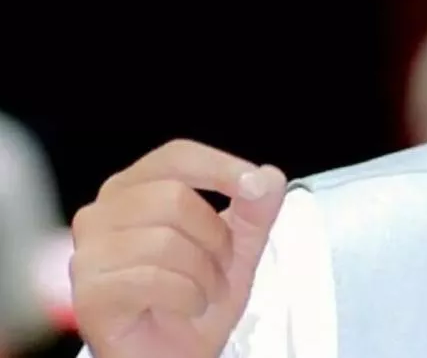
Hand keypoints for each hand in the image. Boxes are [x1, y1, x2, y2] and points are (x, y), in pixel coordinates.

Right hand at [69, 140, 286, 357]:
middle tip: (220, 268)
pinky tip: (186, 308)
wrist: (173, 357)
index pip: (176, 157)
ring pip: (165, 241)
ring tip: (203, 292)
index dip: (219, 166)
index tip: (255, 185)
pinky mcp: (90, 293)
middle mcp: (103, 214)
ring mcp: (89, 254)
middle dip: (216, 238)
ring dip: (204, 274)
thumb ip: (256, 210)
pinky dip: (188, 297)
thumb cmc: (193, 301)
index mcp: (134, 190)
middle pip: (175, 198)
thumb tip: (268, 177)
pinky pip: (154, 279)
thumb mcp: (237, 249)